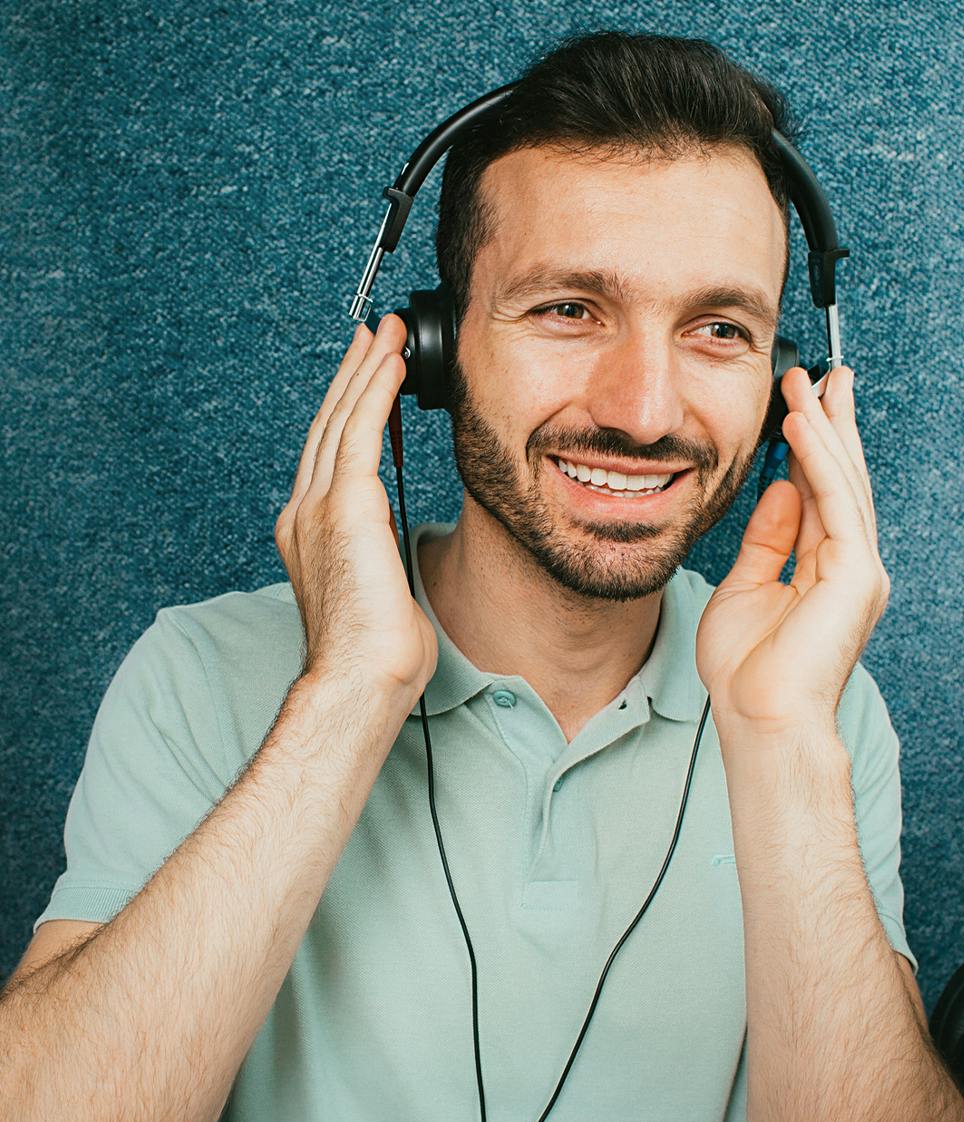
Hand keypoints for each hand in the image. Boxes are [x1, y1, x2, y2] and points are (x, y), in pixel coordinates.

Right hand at [274, 313, 437, 698]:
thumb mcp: (374, 589)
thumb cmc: (372, 651)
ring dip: (366, 371)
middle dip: (353, 376)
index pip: (329, 455)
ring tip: (386, 334)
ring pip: (342, 420)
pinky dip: (374, 391)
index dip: (347, 410)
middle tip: (374, 335)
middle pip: (329, 426)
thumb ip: (375, 555)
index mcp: (309, 531)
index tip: (366, 377)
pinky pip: (360, 431)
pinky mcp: (345, 506)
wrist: (359, 677)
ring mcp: (319, 507)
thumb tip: (389, 545)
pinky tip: (390, 362)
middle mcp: (305, 511)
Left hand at [694, 365, 889, 737]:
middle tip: (822, 377)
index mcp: (825, 570)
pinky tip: (802, 425)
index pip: (823, 495)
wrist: (759, 716)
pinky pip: (836, 501)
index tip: (800, 407)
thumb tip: (781, 490)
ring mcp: (857, 569)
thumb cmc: (747, 669)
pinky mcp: (853, 572)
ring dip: (825, 429)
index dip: (812, 448)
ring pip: (844, 482)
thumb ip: (768, 539)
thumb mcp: (747, 587)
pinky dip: (818, 460)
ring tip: (809, 385)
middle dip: (832, 425)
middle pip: (842, 480)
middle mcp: (849, 565)